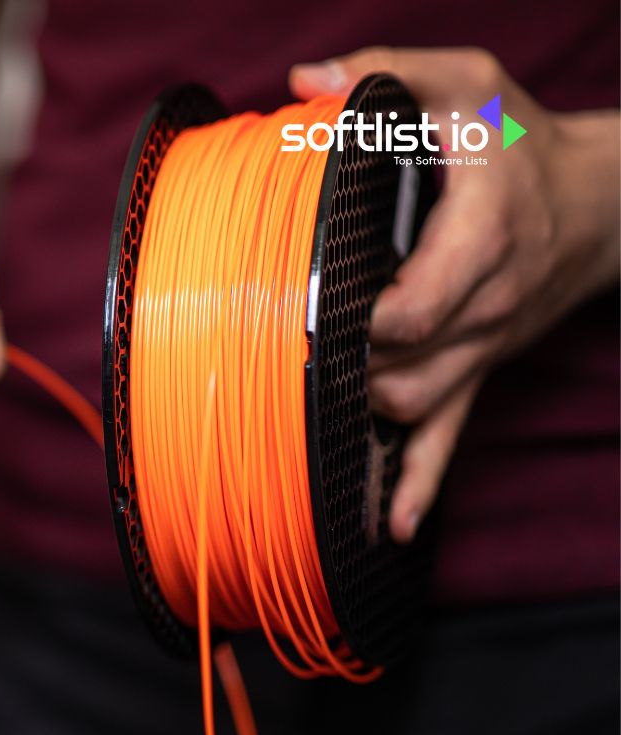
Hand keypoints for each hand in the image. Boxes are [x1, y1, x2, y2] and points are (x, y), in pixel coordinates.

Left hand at [290, 47, 619, 542]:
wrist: (599, 200)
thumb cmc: (520, 141)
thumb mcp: (466, 82)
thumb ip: (387, 72)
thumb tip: (302, 81)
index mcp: (480, 238)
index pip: (415, 307)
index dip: (356, 321)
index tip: (300, 311)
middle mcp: (483, 307)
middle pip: (404, 372)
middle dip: (342, 374)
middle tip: (279, 365)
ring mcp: (480, 350)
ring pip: (416, 412)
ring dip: (359, 417)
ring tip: (301, 419)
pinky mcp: (476, 372)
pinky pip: (451, 441)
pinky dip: (418, 486)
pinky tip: (386, 529)